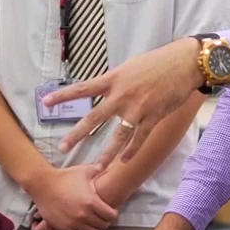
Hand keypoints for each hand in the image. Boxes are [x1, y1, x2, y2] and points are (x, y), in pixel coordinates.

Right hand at [25, 164, 115, 229]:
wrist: (43, 184)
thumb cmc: (64, 177)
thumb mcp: (83, 171)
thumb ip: (99, 170)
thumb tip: (109, 167)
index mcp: (91, 202)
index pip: (111, 215)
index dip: (113, 213)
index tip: (110, 211)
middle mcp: (84, 215)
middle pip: (103, 225)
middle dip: (105, 221)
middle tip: (102, 217)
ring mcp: (74, 224)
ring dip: (96, 229)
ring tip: (94, 224)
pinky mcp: (64, 229)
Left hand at [45, 39, 200, 169]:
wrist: (183, 63)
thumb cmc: (157, 62)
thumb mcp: (130, 66)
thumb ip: (115, 80)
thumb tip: (105, 87)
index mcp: (113, 79)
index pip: (82, 89)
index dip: (63, 96)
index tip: (46, 102)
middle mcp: (122, 95)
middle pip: (94, 118)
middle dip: (77, 134)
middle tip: (63, 147)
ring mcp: (137, 109)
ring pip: (118, 136)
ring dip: (107, 154)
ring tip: (97, 167)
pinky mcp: (153, 117)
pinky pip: (139, 138)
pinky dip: (131, 151)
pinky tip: (123, 161)